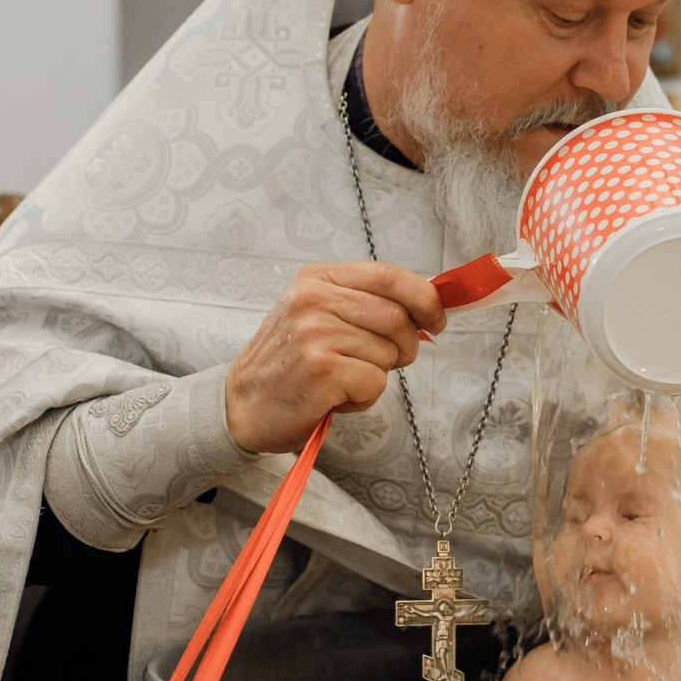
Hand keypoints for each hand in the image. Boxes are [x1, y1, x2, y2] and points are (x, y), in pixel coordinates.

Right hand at [225, 263, 446, 454]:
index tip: (437, 318)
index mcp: (316, 279)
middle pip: (397, 317)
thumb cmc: (289, 364)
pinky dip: (363, 398)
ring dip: (377, 374)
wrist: (243, 404)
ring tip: (342, 378)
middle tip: (384, 362)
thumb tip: (427, 308)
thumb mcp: (317, 315)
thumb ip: (364, 304)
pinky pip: (375, 383)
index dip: (424, 297)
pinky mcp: (322, 370)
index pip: (388, 275)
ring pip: (388, 353)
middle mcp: (313, 300)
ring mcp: (316, 334)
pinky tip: (335, 396)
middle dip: (404, 346)